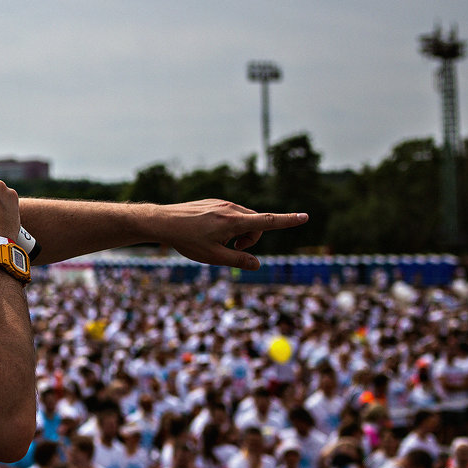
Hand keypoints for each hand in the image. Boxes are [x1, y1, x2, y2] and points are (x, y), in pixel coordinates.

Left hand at [155, 199, 307, 270]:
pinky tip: (208, 233)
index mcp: (233, 221)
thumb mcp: (213, 257)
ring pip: (244, 219)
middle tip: (233, 249)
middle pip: (257, 223)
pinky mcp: (213, 203)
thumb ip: (238, 260)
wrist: (163, 221)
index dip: (287, 221)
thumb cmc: (187, 240)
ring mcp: (221, 203)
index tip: (304, 217)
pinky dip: (229, 226)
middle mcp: (230, 208)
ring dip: (240, 233)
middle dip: (252, 239)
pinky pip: (231, 214)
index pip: (267, 221)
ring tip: (217, 241)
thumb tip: (257, 264)